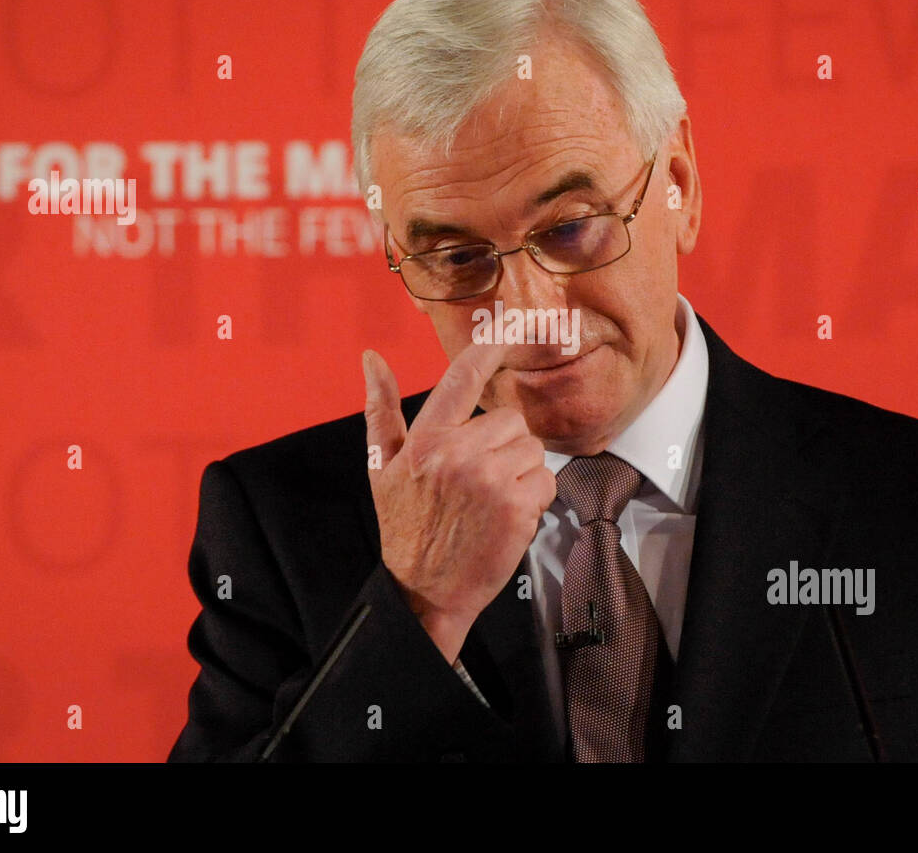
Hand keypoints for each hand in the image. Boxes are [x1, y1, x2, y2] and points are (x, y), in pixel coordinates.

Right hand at [362, 341, 555, 663]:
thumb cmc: (405, 527)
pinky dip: (535, 499)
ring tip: (491, 503)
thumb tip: (372, 358)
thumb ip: (381, 409)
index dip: (490, 346)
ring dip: (520, 473)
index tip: (511, 324)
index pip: (462, 377)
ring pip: (531, 449)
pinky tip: (507, 519)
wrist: (423, 592)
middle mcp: (456, 453)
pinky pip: (545, 480)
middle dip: (504, 447)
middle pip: (510, 420)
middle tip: (480, 482)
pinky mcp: (516, 506)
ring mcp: (488, 479)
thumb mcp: (381, 466)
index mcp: (425, 440)